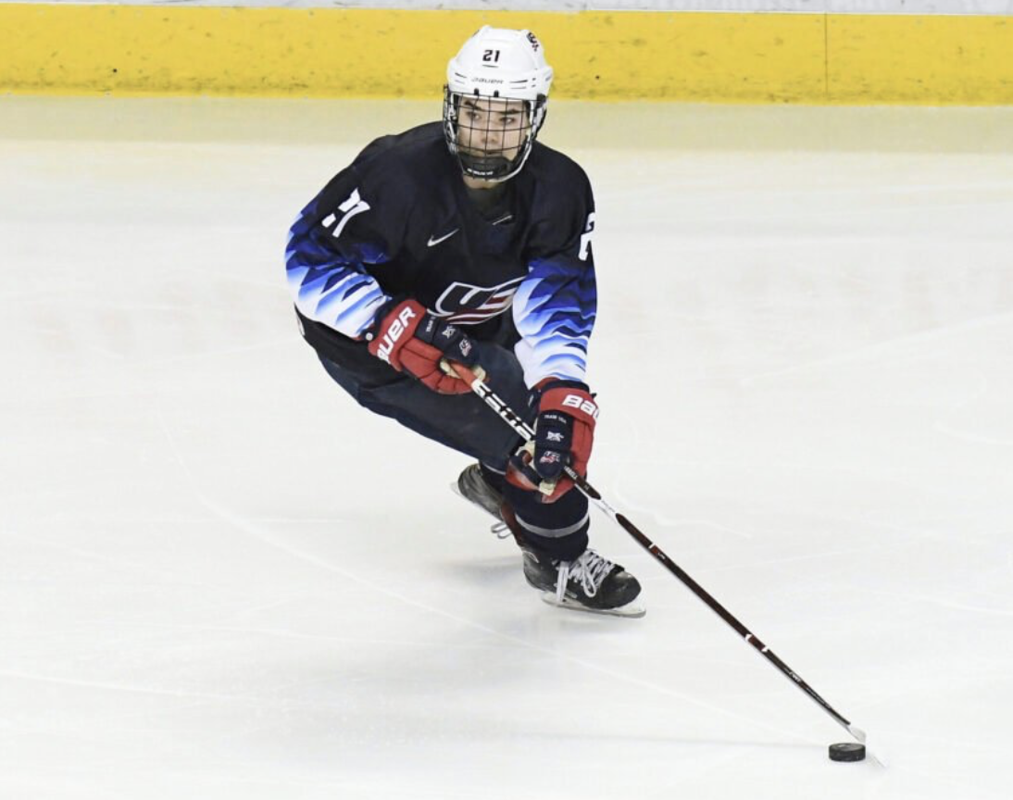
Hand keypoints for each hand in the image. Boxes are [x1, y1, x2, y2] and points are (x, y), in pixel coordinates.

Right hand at [367, 299, 479, 393]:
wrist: (383, 315)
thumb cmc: (409, 330)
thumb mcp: (436, 339)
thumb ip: (455, 348)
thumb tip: (474, 360)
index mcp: (424, 373)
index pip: (447, 386)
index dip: (464, 383)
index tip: (479, 377)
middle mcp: (421, 368)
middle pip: (447, 373)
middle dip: (462, 367)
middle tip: (475, 358)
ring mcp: (418, 355)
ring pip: (443, 360)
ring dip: (454, 354)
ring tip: (463, 344)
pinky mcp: (417, 343)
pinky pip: (436, 350)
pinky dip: (446, 346)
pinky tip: (450, 337)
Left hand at [507, 380, 597, 501]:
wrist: (557, 378)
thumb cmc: (560, 400)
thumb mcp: (553, 425)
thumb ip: (551, 449)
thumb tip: (549, 474)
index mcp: (582, 446)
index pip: (574, 476)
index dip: (559, 488)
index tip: (544, 497)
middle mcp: (577, 444)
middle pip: (564, 469)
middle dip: (547, 476)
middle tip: (530, 478)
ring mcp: (568, 437)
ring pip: (554, 458)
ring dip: (539, 462)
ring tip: (525, 461)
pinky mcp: (558, 430)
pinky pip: (548, 446)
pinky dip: (538, 450)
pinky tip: (528, 448)